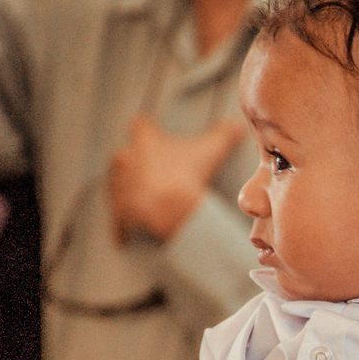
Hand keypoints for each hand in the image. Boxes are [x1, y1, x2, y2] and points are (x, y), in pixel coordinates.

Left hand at [108, 114, 246, 243]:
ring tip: (147, 201)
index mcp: (145, 140)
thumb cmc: (188, 176)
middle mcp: (125, 158)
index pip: (140, 126)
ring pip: (118, 184)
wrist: (173, 208)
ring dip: (130, 191)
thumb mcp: (211, 151)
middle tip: (155, 174)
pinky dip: (124, 226)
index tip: (155, 139)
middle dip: (137, 164)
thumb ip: (224, 135)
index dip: (148, 132)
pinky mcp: (119, 211)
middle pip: (125, 155)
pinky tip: (130, 235)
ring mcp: (119, 185)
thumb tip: (240, 125)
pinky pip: (119, 219)